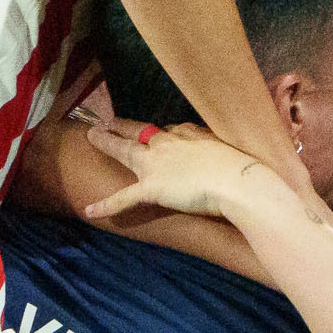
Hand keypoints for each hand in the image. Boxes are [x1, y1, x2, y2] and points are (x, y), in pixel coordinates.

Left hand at [78, 116, 287, 226]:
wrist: (239, 182)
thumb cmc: (243, 168)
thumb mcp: (232, 148)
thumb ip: (219, 149)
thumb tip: (217, 155)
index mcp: (187, 132)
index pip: (167, 130)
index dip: (158, 133)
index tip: (155, 133)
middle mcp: (167, 142)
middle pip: (138, 131)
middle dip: (120, 126)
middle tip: (105, 122)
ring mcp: (156, 164)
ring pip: (123, 150)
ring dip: (105, 142)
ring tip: (91, 136)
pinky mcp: (151, 187)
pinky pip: (124, 198)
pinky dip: (106, 205)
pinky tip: (90, 210)